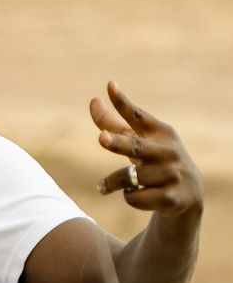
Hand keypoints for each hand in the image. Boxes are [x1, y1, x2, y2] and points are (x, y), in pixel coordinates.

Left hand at [92, 84, 202, 218]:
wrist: (189, 193)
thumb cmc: (158, 161)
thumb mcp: (142, 142)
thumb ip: (116, 125)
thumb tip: (93, 101)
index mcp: (160, 132)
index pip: (138, 116)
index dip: (122, 103)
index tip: (110, 86)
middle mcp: (167, 150)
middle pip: (135, 146)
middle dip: (117, 143)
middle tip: (101, 137)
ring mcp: (171, 174)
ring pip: (128, 177)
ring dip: (114, 183)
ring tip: (110, 185)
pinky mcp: (169, 197)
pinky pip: (134, 197)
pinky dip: (129, 197)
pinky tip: (137, 196)